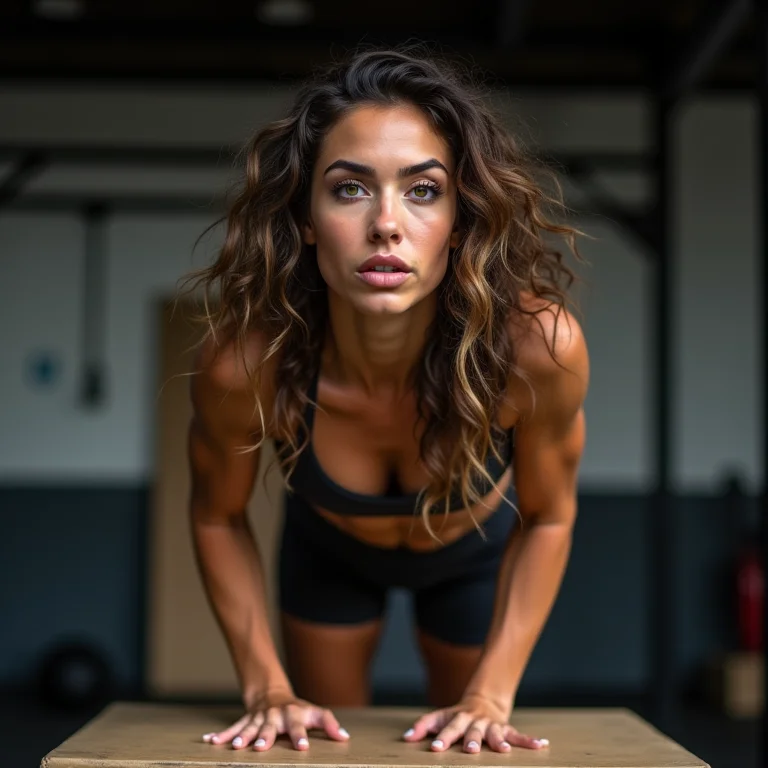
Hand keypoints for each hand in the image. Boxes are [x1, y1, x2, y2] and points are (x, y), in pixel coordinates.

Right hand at [201, 688, 349, 750]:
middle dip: (265, 736)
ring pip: (249, 727)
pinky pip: (232, 727)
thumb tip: (345, 737)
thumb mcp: (315, 713)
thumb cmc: (298, 709)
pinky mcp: (245, 720)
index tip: (302, 747)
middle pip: (270, 726)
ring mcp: (258, 717)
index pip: (299, 724)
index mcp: (293, 713)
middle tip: (261, 748)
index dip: (301, 735)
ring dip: (241, 737)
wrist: (272, 693)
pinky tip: (209, 741)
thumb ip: (329, 724)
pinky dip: (221, 735)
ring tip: (234, 747)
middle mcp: (274, 715)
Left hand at [402, 693, 548, 752]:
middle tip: (470, 751)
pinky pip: (519, 735)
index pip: (448, 727)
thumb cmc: (456, 716)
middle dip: (471, 741)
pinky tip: (542, 745)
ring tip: (504, 751)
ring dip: (499, 741)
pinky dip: (530, 741)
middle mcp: (475, 721)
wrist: (482, 702)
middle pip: (472, 731)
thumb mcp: (439, 718)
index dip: (442, 738)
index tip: (435, 749)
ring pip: (496, 733)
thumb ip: (423, 726)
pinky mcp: (506, 728)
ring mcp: (492, 724)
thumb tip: (406, 737)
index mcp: (458, 718)